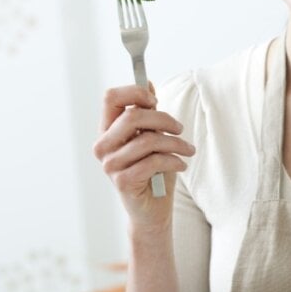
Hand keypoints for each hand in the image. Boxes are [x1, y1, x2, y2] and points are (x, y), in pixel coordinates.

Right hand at [92, 84, 195, 229]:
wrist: (152, 210)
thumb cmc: (153, 171)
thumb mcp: (152, 137)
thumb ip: (147, 112)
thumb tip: (147, 81)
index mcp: (107, 130)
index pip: (110, 98)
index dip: (135, 92)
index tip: (155, 100)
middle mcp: (103, 146)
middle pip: (132, 115)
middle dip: (163, 119)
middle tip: (180, 128)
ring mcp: (110, 165)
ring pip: (148, 139)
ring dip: (175, 143)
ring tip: (188, 150)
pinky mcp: (123, 181)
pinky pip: (154, 161)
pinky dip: (174, 161)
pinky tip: (181, 165)